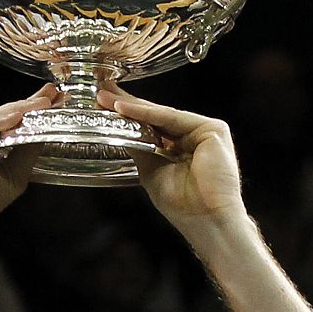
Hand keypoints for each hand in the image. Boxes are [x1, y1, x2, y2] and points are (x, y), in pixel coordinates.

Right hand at [0, 86, 59, 238]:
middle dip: (31, 105)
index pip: (18, 128)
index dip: (36, 116)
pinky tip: (12, 118)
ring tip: (40, 105)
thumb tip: (43, 125)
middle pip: (8, 116)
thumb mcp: (14, 175)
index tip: (58, 104)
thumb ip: (28, 149)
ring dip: (18, 109)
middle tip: (53, 95)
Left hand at [96, 89, 245, 229]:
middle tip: (99, 91)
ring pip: (161, 114)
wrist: (205, 220)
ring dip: (132, 106)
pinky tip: (124, 108)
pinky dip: (146, 113)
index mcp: (182, 147)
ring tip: (105, 98)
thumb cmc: (183, 204)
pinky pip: (171, 118)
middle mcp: (194, 136)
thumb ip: (139, 148)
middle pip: (156, 116)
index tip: (102, 106)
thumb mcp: (151, 170)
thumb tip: (118, 129)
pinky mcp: (212, 129)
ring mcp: (205, 131)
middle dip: (126, 104)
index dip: (128, 116)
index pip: (152, 126)